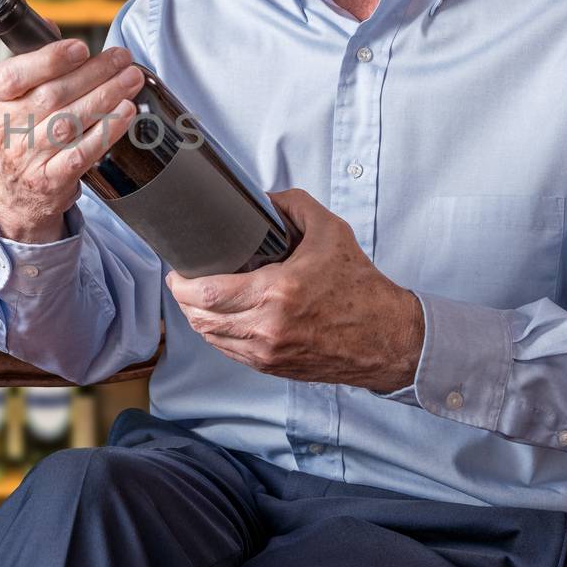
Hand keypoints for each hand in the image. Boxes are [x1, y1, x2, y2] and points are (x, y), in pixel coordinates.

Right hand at [0, 34, 144, 243]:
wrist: (16, 191)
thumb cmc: (23, 130)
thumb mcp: (14, 96)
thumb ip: (33, 61)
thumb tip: (50, 26)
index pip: (14, 75)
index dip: (49, 60)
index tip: (80, 48)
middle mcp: (6, 127)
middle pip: (53, 95)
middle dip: (94, 73)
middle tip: (122, 59)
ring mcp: (27, 156)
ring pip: (70, 121)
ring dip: (106, 97)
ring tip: (131, 79)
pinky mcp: (49, 180)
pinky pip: (81, 152)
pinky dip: (107, 131)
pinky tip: (126, 113)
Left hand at [164, 188, 424, 393]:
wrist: (387, 338)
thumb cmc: (360, 288)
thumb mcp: (331, 232)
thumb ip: (294, 206)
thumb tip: (263, 198)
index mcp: (278, 292)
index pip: (209, 293)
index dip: (183, 284)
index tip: (179, 271)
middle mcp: (269, 326)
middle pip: (201, 318)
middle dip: (183, 299)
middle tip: (183, 282)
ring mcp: (269, 352)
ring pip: (211, 338)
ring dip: (197, 318)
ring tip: (196, 299)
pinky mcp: (273, 367)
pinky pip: (229, 352)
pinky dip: (217, 335)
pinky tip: (218, 319)